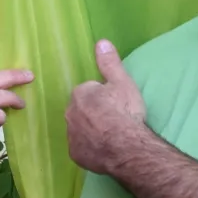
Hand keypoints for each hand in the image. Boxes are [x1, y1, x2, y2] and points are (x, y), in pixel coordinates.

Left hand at [66, 41, 147, 175]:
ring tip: (110, 135)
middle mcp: (69, 113)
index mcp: (80, 94)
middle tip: (114, 120)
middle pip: (82, 110)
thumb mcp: (122, 83)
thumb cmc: (126, 113)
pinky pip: (82, 148)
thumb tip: (101, 42)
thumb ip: (110, 63)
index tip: (115, 104)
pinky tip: (104, 149)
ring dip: (91, 130)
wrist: (127, 147)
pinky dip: (90, 148)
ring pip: (80, 128)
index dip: (104, 97)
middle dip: (94, 113)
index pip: (89, 91)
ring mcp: (71, 136)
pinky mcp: (75, 154)